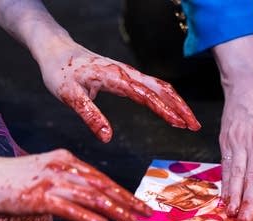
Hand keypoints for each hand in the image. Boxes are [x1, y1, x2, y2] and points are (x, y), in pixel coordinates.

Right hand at [0, 149, 151, 220]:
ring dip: (115, 210)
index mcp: (67, 161)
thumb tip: (98, 212)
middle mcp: (63, 168)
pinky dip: (86, 216)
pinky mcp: (38, 198)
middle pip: (102, 186)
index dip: (124, 193)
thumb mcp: (48, 178)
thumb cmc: (16, 181)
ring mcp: (51, 182)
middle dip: (128, 201)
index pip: (102, 179)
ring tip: (131, 220)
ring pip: (91, 197)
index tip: (141, 205)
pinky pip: (68, 208)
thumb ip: (73, 190)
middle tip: (146, 212)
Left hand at [37, 41, 199, 141]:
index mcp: (116, 78)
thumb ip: (90, 116)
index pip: (147, 95)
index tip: (179, 124)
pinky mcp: (129, 77)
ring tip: (190, 122)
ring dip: (178, 103)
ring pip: (162, 87)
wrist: (57, 51)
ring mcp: (130, 74)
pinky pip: (155, 86)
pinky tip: (173, 111)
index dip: (164, 110)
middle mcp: (128, 74)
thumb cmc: (61, 72)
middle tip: (195, 126)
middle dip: (181, 107)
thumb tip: (107, 138)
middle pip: (163, 89)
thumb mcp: (69, 96)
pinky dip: (168, 98)